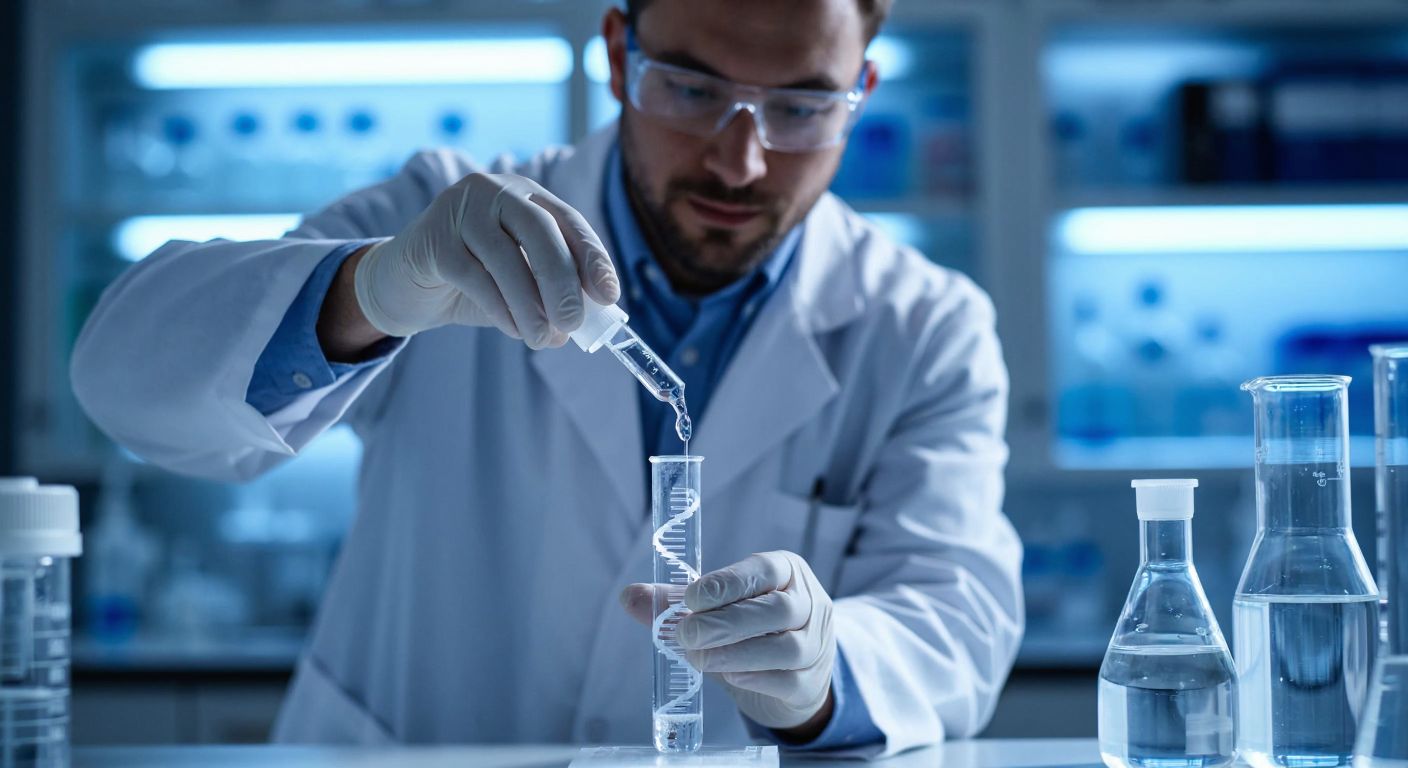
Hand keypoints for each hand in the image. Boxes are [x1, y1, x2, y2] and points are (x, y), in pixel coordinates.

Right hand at [353, 172, 619, 346]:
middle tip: (573, 323)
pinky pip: (475, 276)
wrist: (403, 283)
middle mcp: (495, 191)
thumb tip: (583, 324)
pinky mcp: (433, 238)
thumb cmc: (472, 282)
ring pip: (506, 258)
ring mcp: (460, 209)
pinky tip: (514, 330)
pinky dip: (501, 308)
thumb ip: (548, 295)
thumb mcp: (518, 284)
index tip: (609, 297)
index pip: (569, 221)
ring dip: (530, 305)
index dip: (593, 258)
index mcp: (526, 195)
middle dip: (563, 281)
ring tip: (543, 339)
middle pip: (540, 231)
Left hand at [620, 551, 835, 733]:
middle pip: (777, 609)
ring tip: (698, 657)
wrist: (792, 675)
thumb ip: (675, 603)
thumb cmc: (750, 632)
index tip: (690, 599)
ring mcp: (816, 645)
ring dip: (736, 652)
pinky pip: (788, 681)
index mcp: (787, 573)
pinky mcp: (810, 683)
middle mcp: (810, 604)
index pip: (764, 570)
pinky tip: (729, 676)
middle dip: (726, 622)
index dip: (727, 583)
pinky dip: (756, 678)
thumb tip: (629, 596)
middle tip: (685, 633)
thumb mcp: (716, 610)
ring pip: (787, 647)